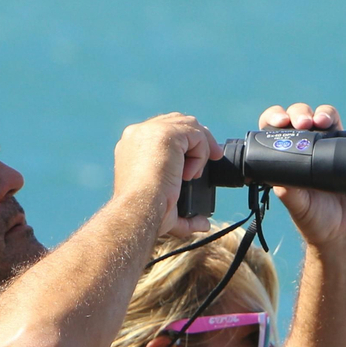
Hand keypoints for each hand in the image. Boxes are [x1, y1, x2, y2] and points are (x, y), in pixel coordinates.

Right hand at [112, 112, 220, 236]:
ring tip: (195, 173)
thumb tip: (204, 224)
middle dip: (198, 139)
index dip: (185, 144)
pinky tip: (190, 173)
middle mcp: (138, 134)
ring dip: (201, 148)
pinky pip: (195, 135)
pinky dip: (200, 154)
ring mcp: (150, 130)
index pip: (163, 132)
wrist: (139, 210)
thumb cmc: (146, 214)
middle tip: (213, 158)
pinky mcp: (166, 133)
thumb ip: (185, 215)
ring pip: (189, 126)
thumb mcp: (165, 210)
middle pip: (177, 122)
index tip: (196, 163)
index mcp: (132, 147)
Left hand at [257, 84, 345, 248]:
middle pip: (305, 118)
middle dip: (301, 114)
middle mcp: (313, 146)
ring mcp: (337, 146)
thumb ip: (290, 195)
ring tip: (322, 121)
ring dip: (324, 113)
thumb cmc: (317, 221)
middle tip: (301, 123)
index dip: (276, 119)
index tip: (278, 122)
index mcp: (291, 155)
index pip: (279, 129)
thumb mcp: (300, 208)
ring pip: (330, 118)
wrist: (345, 235)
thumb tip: (276, 180)